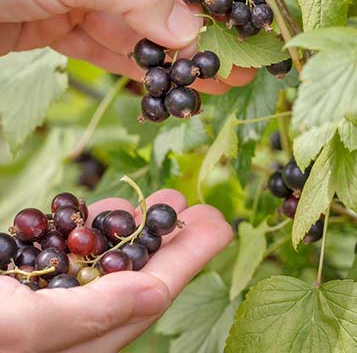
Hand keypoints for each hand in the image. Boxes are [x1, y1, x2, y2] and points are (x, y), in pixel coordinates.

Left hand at [0, 0, 254, 93]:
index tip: (240, 18)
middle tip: (237, 61)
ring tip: (216, 83)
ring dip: (176, 60)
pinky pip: (114, 50)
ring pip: (142, 30)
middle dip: (199, 32)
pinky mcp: (72, 26)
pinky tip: (171, 89)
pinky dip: (140, 71)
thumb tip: (191, 31)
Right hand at [0, 190, 232, 352]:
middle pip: (135, 274)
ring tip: (169, 200)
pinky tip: (108, 209)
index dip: (188, 260)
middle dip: (171, 241)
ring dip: (137, 228)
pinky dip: (91, 227)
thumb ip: (86, 318)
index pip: (148, 294)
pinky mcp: (27, 277)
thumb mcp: (23, 329)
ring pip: (105, 258)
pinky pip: (69, 250)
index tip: (219, 225)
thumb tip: (153, 294)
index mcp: (77, 337)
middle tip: (204, 210)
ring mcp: (49, 294)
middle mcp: (70, 320)